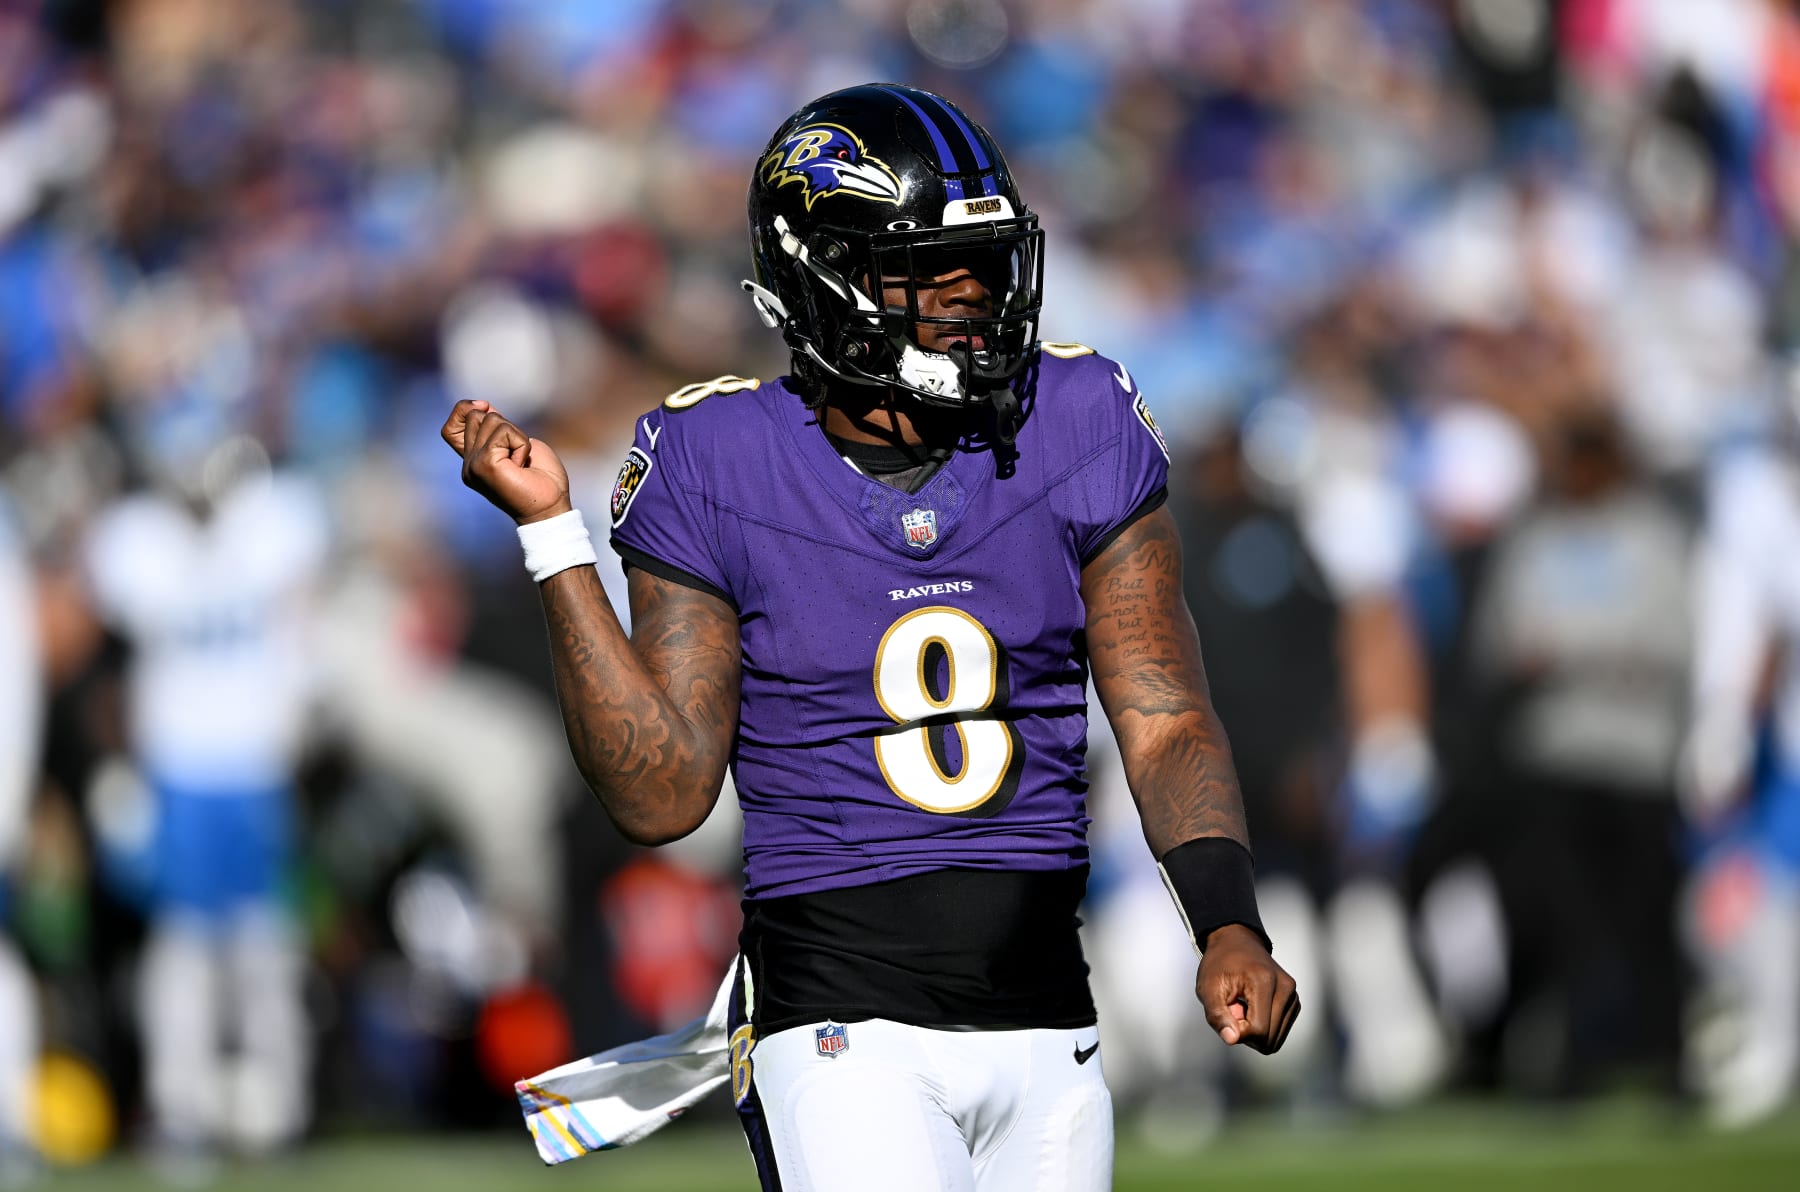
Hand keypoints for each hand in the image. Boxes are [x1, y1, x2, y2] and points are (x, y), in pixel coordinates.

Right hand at [441, 399, 571, 524]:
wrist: (551, 507)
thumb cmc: (542, 480)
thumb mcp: (517, 445)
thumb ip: (497, 429)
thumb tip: (482, 406)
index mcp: (474, 462)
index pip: (450, 429)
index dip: (463, 411)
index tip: (485, 409)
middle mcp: (469, 465)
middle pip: (474, 416)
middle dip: (503, 425)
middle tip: (517, 452)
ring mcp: (474, 465)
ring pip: (491, 420)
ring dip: (516, 436)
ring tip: (522, 461)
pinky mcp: (485, 464)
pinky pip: (505, 432)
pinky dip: (521, 443)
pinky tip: (523, 464)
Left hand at [1196, 924, 1299, 1054]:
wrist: (1235, 943)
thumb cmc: (1219, 963)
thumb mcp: (1207, 988)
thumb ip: (1217, 1015)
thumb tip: (1232, 1039)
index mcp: (1264, 981)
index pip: (1259, 1030)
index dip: (1238, 1032)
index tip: (1226, 1015)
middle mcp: (1285, 987)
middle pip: (1269, 1038)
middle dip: (1246, 1033)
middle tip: (1233, 1009)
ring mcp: (1293, 995)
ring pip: (1275, 1039)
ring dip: (1255, 1031)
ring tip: (1242, 1008)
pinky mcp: (1294, 1002)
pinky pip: (1279, 1031)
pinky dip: (1263, 1026)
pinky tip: (1252, 1008)